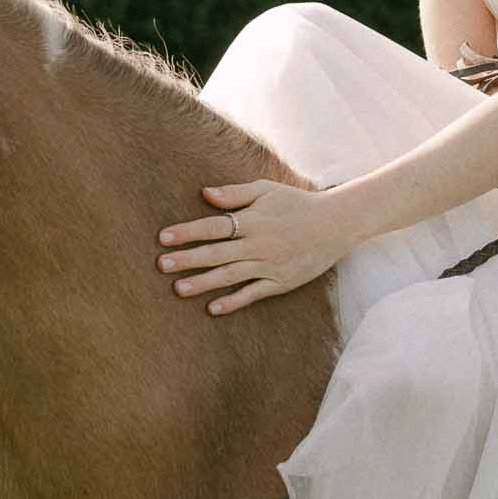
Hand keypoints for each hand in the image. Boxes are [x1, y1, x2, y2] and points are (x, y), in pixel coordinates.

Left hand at [156, 179, 352, 315]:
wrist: (335, 225)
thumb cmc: (297, 203)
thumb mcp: (267, 190)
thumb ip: (236, 193)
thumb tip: (205, 193)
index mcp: (254, 220)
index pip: (214, 226)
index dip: (188, 232)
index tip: (163, 237)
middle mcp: (259, 244)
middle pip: (216, 253)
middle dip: (187, 259)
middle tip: (162, 265)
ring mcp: (269, 265)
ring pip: (230, 276)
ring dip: (203, 282)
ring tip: (178, 288)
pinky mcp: (280, 282)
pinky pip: (253, 294)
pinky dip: (233, 301)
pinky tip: (213, 308)